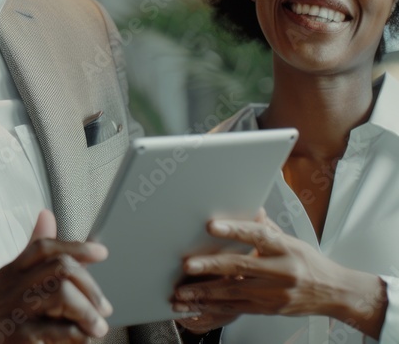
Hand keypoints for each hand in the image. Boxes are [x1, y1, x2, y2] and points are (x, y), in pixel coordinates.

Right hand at [0, 209, 112, 343]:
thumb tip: (47, 215)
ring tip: (96, 327)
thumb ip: (31, 249)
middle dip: (89, 286)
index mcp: (12, 271)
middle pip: (59, 269)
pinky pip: (57, 330)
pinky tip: (81, 338)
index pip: (45, 248)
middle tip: (102, 306)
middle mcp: (13, 287)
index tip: (101, 253)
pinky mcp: (18, 336)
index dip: (76, 247)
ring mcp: (16, 311)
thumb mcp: (6, 277)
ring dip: (87, 311)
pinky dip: (76, 334)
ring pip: (61, 294)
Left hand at [171, 210, 385, 337]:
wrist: (334, 292)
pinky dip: (215, 305)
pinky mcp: (269, 309)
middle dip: (210, 266)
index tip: (211, 226)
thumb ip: (267, 228)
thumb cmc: (309, 263)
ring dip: (205, 292)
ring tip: (183, 292)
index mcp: (286, 248)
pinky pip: (237, 308)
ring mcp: (275, 293)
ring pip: (234, 291)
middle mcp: (281, 270)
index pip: (258, 235)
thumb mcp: (292, 240)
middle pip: (241, 266)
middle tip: (188, 265)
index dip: (234, 230)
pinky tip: (198, 304)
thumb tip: (251, 209)